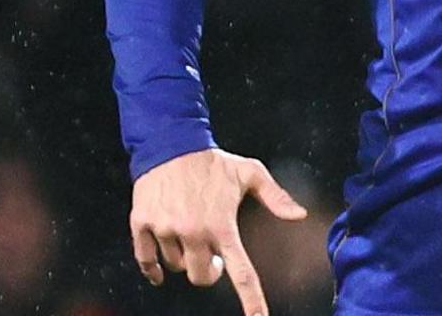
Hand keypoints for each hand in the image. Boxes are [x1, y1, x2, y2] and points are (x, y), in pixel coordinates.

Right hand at [130, 149, 309, 314]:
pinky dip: (152, 270)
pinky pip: (145, 260)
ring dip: (184, 259)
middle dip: (209, 272)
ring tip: (189, 236)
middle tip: (212, 256)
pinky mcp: (141, 224)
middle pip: (202, 278)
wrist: (171, 143)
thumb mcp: (250, 173)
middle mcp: (194, 232)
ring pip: (175, 267)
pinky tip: (159, 271)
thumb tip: (300, 215)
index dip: (251, 299)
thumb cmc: (214, 162)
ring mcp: (165, 229)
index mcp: (222, 225)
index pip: (241, 272)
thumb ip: (275, 197)